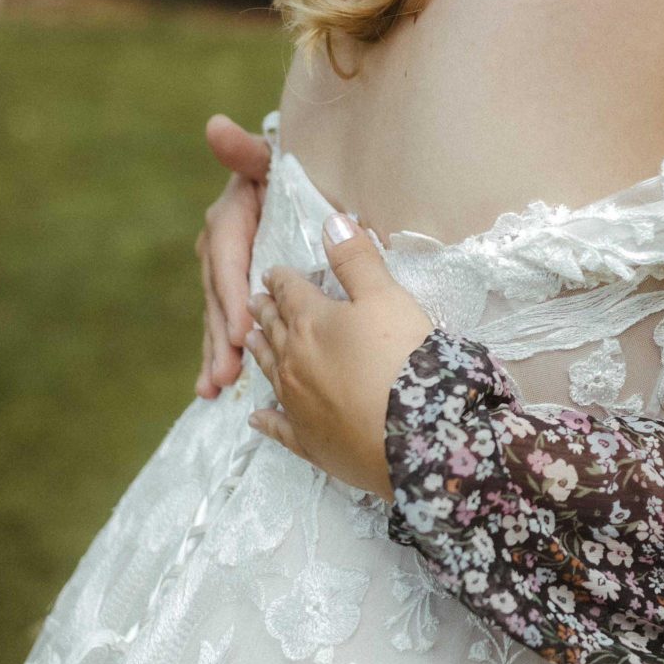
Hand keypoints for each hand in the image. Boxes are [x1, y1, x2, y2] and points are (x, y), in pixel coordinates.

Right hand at [194, 114, 271, 399]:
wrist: (293, 182)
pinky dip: (220, 355)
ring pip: (219, 317)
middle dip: (222, 336)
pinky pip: (227, 325)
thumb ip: (246, 150)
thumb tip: (215, 125)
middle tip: (229, 372)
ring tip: (215, 387)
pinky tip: (214, 388)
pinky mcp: (234, 293)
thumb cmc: (288, 171)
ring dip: (216, 354)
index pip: (227, 259)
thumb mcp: (270, 159)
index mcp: (229, 219)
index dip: (232, 295)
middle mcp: (219, 249)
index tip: (242, 329)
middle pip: (219, 297)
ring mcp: (225, 274)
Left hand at [246, 218, 428, 499]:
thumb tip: (331, 221)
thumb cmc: (402, 358)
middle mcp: (294, 361)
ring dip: (260, 353)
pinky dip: (266, 420)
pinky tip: (256, 418)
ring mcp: (298, 404)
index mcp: (310, 322)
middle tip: (253, 301)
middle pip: (273, 330)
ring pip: (271, 372)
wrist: (414, 435)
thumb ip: (356, 259)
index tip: (271, 271)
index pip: (289, 292)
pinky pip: (279, 428)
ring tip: (249, 341)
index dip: (281, 278)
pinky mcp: (310, 442)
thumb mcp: (386, 297)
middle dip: (263, 312)